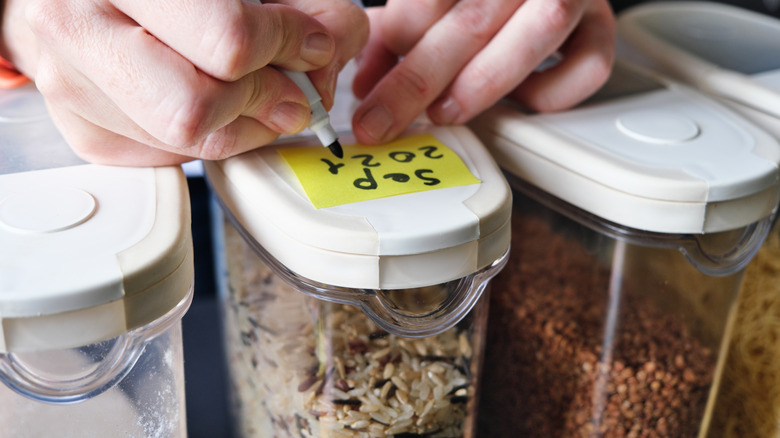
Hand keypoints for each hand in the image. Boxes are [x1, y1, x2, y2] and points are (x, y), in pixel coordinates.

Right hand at [0, 0, 367, 165]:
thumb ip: (303, 4)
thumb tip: (331, 46)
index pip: (227, 41)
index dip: (286, 48)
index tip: (310, 46)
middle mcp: (79, 29)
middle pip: (198, 108)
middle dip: (265, 102)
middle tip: (293, 92)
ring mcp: (72, 89)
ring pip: (188, 140)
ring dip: (248, 127)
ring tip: (261, 97)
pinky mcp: (86, 134)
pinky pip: (171, 157)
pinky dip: (213, 137)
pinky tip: (216, 105)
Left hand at [351, 0, 615, 143]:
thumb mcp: (431, 4)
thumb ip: (397, 32)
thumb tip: (365, 84)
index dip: (393, 42)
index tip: (366, 93)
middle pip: (472, 20)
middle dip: (417, 81)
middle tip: (382, 121)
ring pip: (537, 33)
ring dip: (481, 84)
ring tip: (445, 113)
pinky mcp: (601, 28)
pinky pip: (589, 66)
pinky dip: (552, 94)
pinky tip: (518, 102)